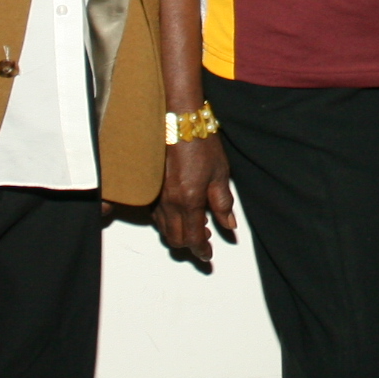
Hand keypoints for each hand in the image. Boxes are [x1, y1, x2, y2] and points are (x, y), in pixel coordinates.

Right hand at [153, 135, 237, 261]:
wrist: (179, 122)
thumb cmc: (201, 144)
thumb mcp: (220, 174)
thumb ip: (223, 203)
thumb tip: (229, 225)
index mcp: (189, 201)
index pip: (193, 238)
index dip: (201, 250)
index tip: (208, 255)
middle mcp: (169, 203)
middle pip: (175, 239)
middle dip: (189, 245)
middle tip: (205, 239)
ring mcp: (156, 196)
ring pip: (163, 228)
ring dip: (177, 233)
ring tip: (195, 225)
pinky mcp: (149, 188)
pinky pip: (155, 215)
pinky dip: (166, 221)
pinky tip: (178, 213)